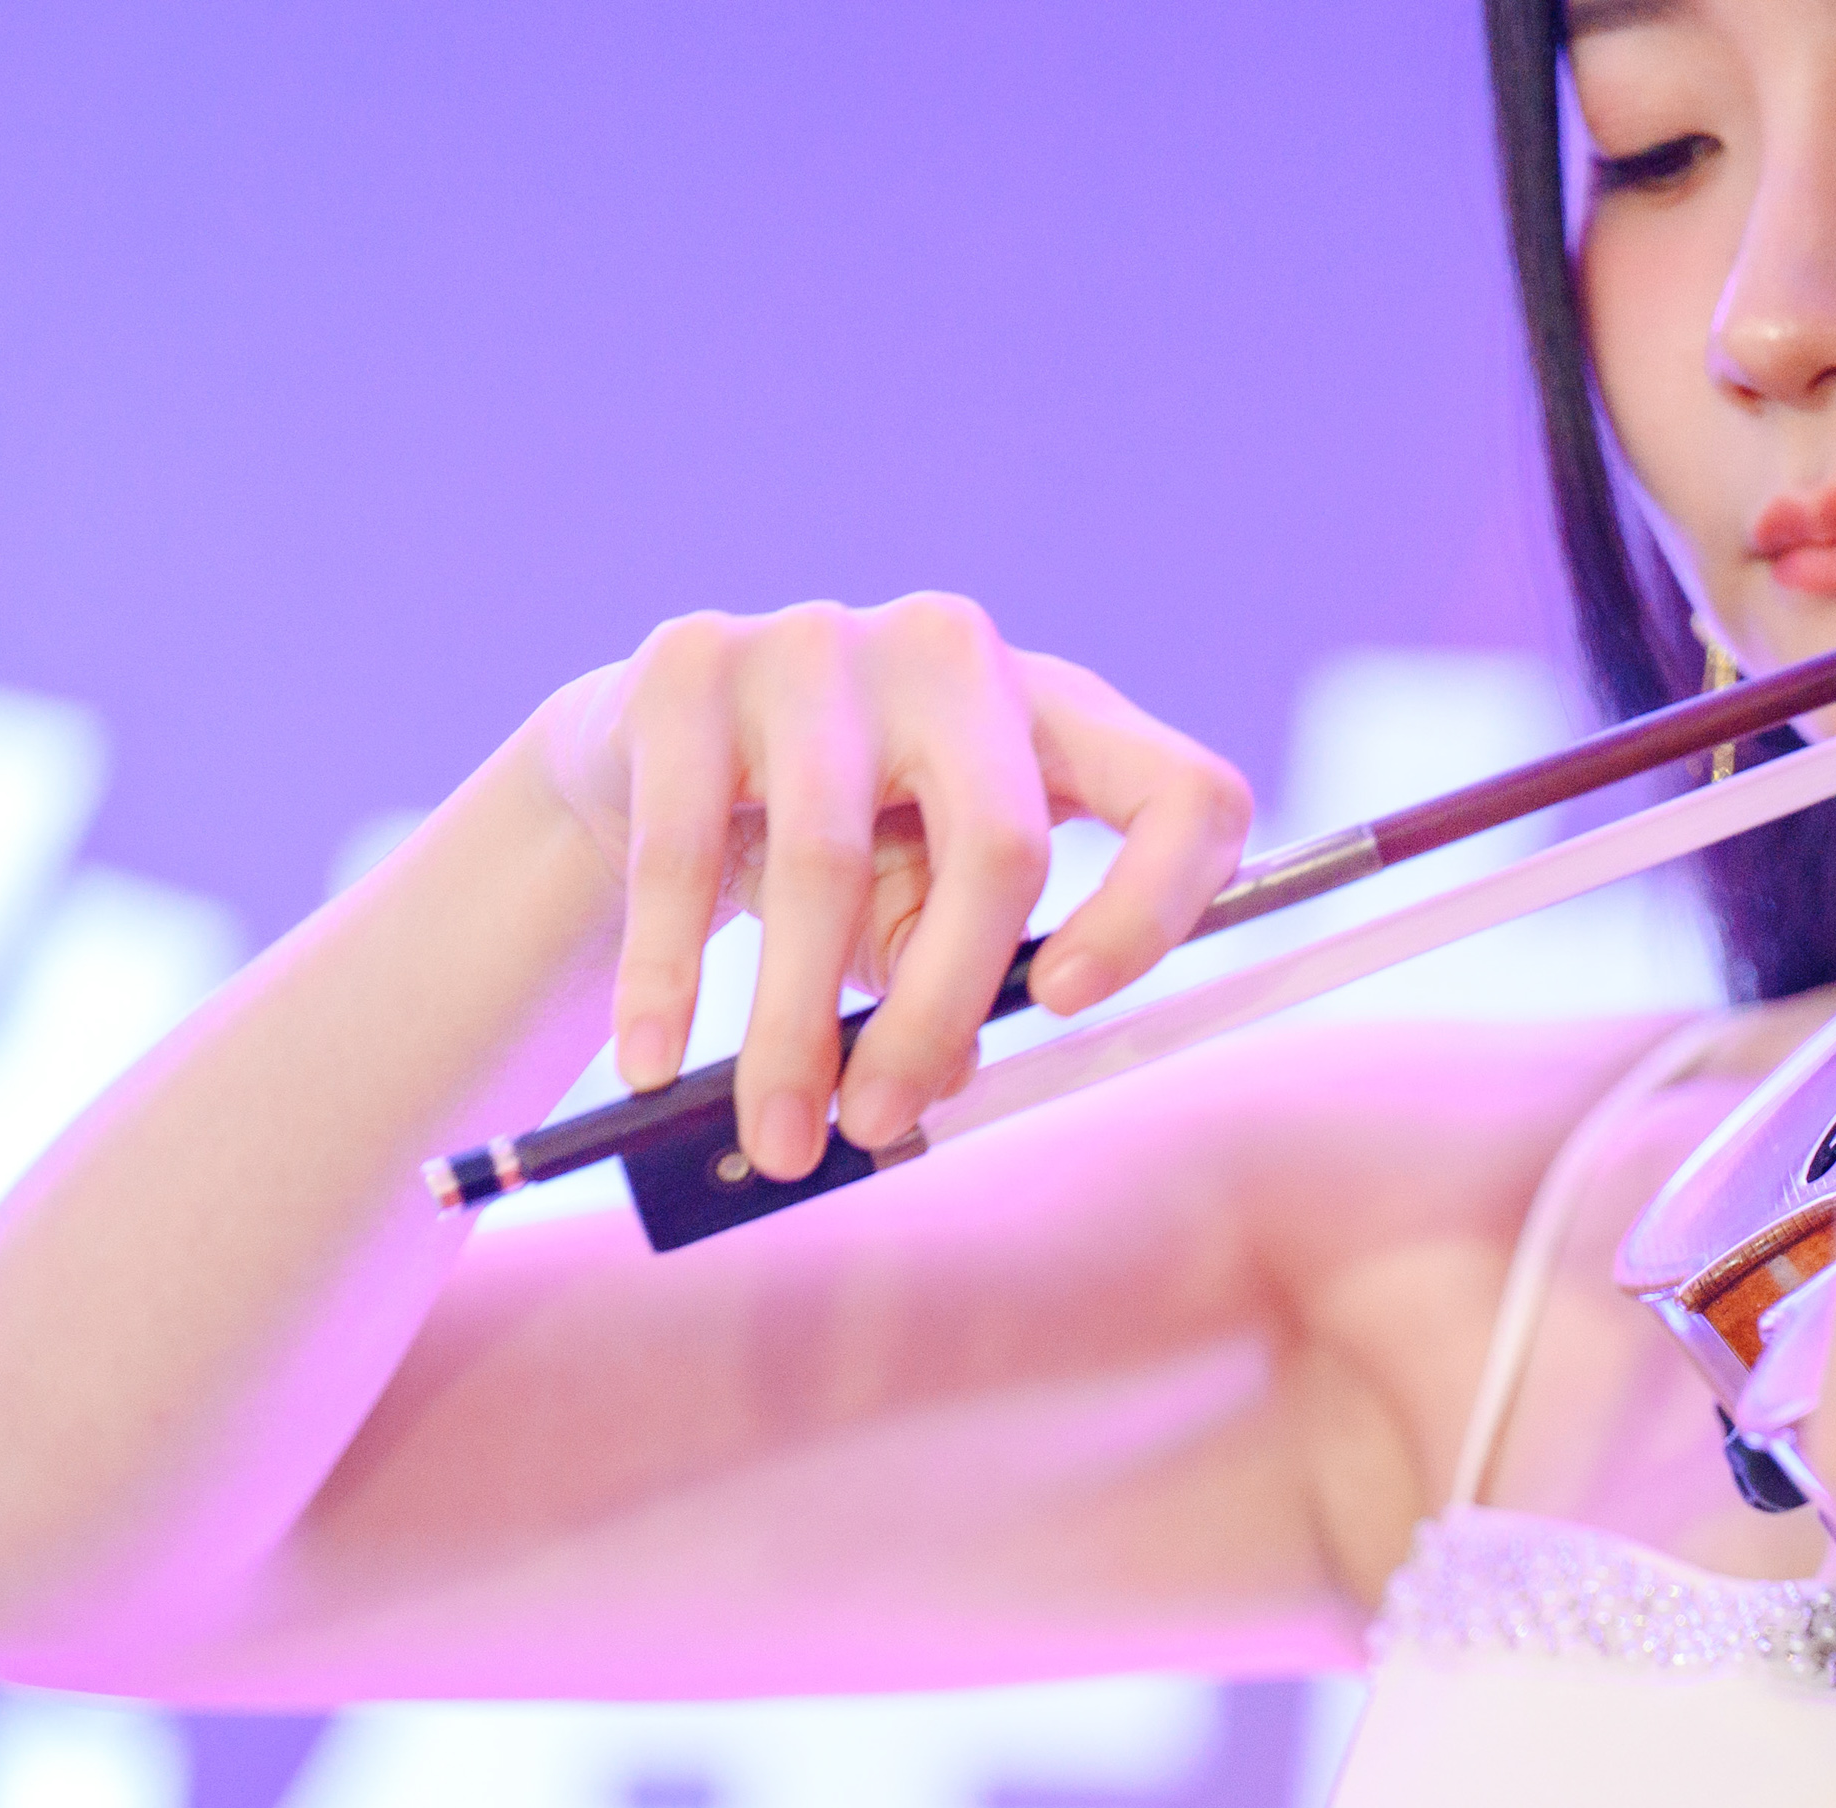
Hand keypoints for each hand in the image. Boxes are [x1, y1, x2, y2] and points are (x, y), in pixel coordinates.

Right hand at [529, 594, 1254, 1177]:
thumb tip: (939, 1081)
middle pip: (1001, 847)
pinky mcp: (696, 662)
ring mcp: (826, 641)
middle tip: (877, 1129)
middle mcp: (960, 656)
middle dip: (936, 1015)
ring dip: (795, 1028)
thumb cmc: (830, 850)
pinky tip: (653, 1057)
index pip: (1187, 794)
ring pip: (830, 861)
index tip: (1066, 1005)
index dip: (1157, 906)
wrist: (648, 759)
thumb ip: (949, 975)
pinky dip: (669, 972)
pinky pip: (686, 848)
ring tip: (776, 1138)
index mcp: (1063, 716)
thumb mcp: (914, 907)